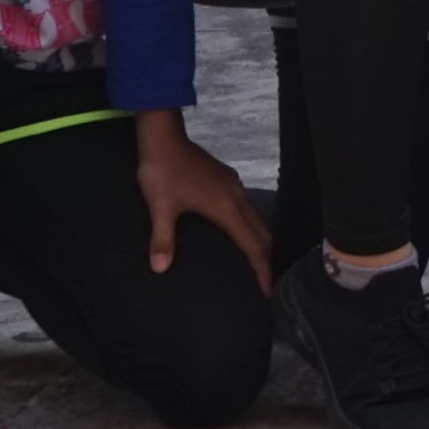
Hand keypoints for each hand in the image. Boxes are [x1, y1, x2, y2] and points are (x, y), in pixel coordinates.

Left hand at [135, 114, 273, 290]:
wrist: (163, 137)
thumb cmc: (162, 172)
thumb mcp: (160, 207)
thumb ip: (163, 239)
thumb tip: (160, 269)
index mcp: (227, 208)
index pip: (253, 245)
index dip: (262, 270)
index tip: (268, 291)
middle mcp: (237, 198)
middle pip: (262, 234)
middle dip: (267, 260)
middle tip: (267, 284)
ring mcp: (235, 187)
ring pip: (257, 220)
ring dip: (260, 243)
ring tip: (257, 263)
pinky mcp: (227, 181)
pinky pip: (248, 210)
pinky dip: (251, 228)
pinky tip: (240, 233)